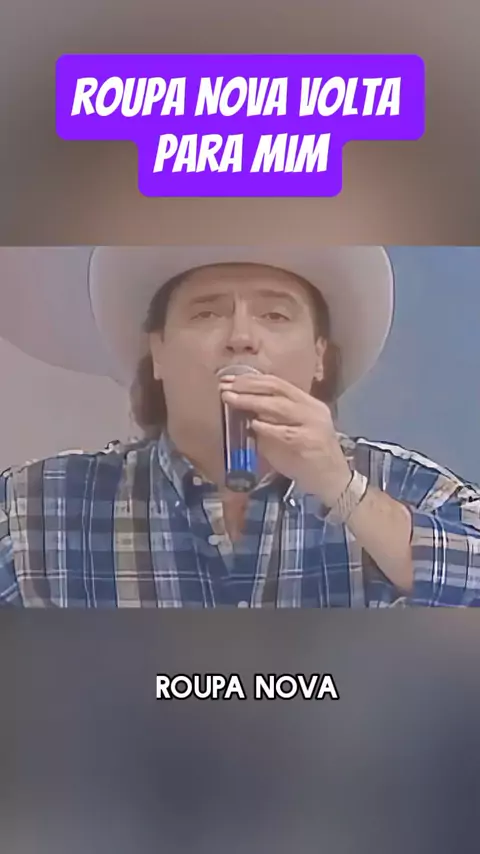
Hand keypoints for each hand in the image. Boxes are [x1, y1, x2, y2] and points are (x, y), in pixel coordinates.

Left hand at [219, 373, 351, 504]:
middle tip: (224, 386)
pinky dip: (267, 427)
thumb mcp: (289, 432)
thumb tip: (241, 409)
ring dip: (251, 401)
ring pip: (280, 406)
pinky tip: (252, 424)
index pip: (277, 383)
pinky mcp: (310, 442)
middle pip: (277, 388)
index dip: (251, 379)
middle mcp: (312, 409)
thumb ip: (270, 420)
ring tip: (231, 399)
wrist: (332, 481)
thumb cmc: (307, 458)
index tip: (229, 380)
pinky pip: (285, 432)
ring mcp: (312, 424)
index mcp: (307, 403)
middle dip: (248, 386)